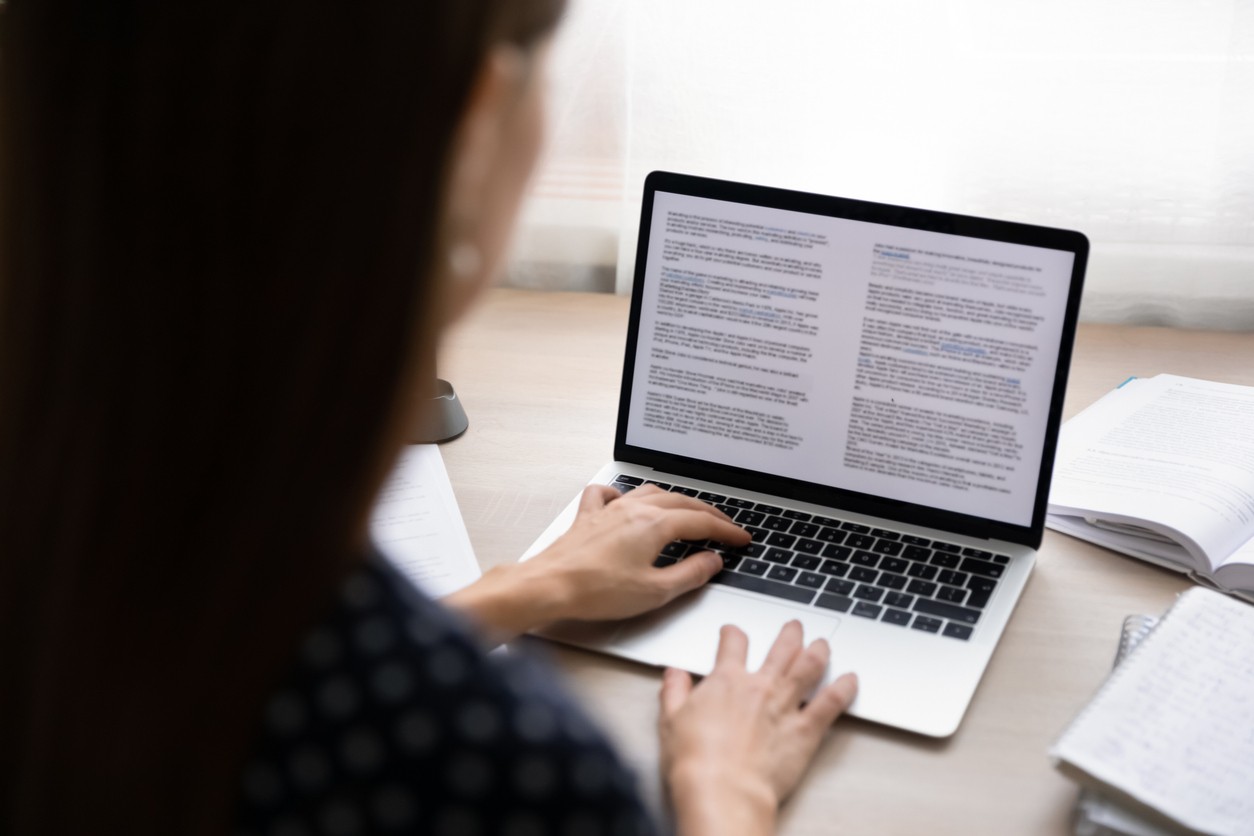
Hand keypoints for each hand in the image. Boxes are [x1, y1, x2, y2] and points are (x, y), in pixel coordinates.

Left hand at [525, 484, 749, 621]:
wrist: (550, 585)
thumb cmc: (596, 590)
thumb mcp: (655, 591)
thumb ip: (690, 574)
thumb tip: (712, 561)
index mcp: (654, 525)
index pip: (701, 522)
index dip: (726, 531)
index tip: (741, 539)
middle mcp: (634, 509)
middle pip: (681, 503)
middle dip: (709, 513)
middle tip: (725, 526)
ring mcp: (609, 510)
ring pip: (651, 492)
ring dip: (675, 500)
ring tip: (688, 511)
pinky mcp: (589, 517)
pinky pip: (609, 494)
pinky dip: (624, 494)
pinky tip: (626, 501)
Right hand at [658, 621, 858, 835]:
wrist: (722, 790)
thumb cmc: (696, 761)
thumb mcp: (670, 720)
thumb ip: (674, 692)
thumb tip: (674, 674)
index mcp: (726, 681)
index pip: (733, 644)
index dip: (733, 634)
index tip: (733, 632)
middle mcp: (760, 687)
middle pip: (781, 648)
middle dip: (790, 634)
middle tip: (795, 627)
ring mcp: (785, 706)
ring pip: (809, 666)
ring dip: (818, 651)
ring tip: (823, 643)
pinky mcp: (805, 731)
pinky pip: (831, 703)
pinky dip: (844, 688)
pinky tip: (852, 680)